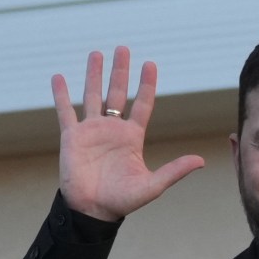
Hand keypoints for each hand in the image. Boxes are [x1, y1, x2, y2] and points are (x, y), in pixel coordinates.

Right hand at [55, 46, 204, 222]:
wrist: (92, 210)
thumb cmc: (122, 200)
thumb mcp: (152, 185)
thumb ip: (174, 171)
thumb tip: (200, 161)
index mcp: (132, 136)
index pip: (142, 103)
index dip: (147, 84)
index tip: (150, 64)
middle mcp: (113, 129)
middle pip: (118, 92)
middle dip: (120, 71)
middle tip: (123, 48)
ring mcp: (91, 131)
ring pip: (93, 96)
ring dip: (94, 75)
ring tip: (96, 53)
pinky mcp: (71, 137)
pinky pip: (66, 112)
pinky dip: (62, 95)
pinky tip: (58, 77)